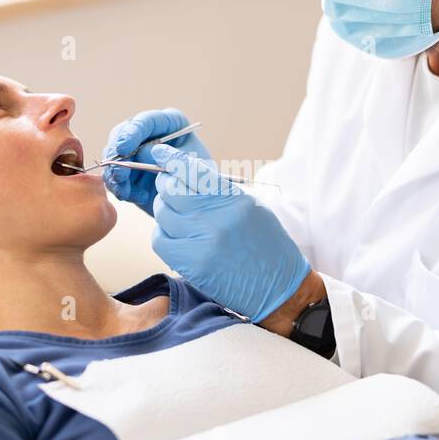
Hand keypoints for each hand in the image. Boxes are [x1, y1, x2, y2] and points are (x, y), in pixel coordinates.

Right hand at [101, 108, 212, 216]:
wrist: (198, 202)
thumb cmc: (201, 179)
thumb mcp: (192, 165)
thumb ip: (170, 156)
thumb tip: (143, 152)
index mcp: (168, 123)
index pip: (146, 121)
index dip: (132, 132)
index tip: (124, 148)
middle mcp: (148, 133)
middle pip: (121, 135)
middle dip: (117, 155)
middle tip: (119, 174)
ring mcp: (134, 151)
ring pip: (113, 156)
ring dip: (116, 175)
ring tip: (127, 192)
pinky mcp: (127, 171)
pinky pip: (115, 177)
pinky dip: (121, 188)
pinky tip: (138, 197)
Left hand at [150, 143, 309, 322]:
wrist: (279, 287)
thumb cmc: (267, 245)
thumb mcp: (251, 207)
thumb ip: (220, 191)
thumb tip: (186, 174)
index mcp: (233, 199)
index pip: (191, 171)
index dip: (170, 159)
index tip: (160, 152)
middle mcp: (216, 218)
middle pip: (171, 190)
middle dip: (166, 185)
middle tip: (168, 186)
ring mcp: (202, 242)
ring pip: (163, 214)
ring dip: (164, 210)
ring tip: (176, 214)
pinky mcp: (192, 265)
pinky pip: (160, 240)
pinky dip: (162, 234)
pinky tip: (175, 235)